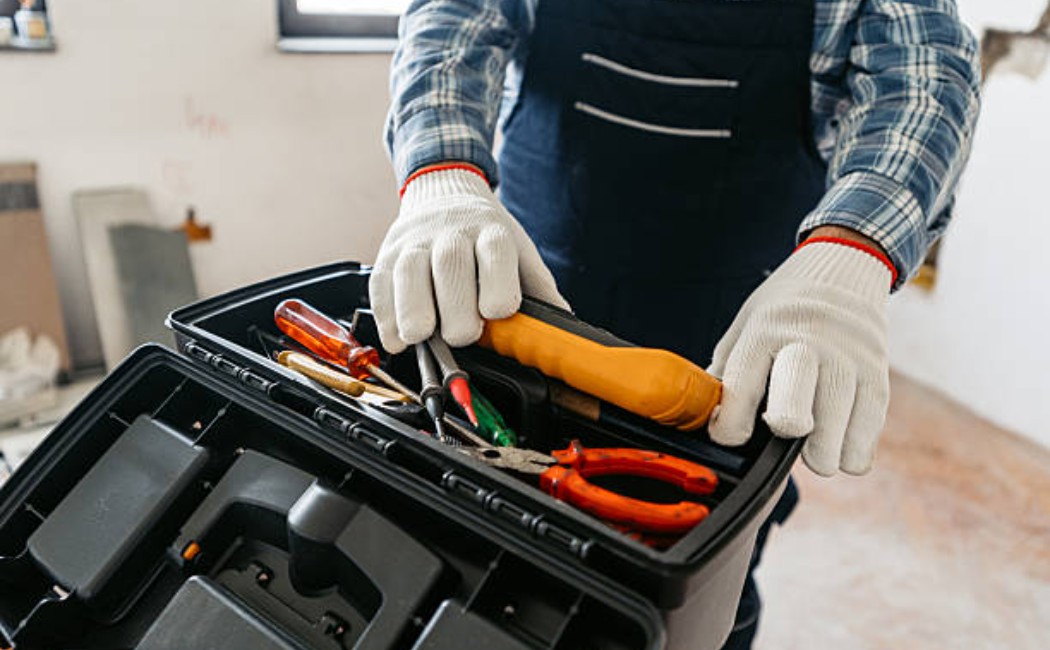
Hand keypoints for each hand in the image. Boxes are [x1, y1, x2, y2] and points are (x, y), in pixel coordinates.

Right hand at [369, 165, 568, 352]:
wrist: (444, 193)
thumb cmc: (485, 235)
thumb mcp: (520, 253)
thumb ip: (540, 292)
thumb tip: (564, 333)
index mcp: (492, 232)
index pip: (496, 257)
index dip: (497, 293)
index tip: (495, 313)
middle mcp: (451, 232)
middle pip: (451, 269)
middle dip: (457, 312)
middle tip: (462, 334)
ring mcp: (415, 242)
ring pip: (408, 275)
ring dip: (414, 314)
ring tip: (422, 336)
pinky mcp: (386, 254)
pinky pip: (381, 288)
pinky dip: (387, 318)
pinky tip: (399, 338)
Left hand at [707, 237, 893, 475]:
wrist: (844, 267)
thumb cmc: (785, 307)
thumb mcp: (746, 325)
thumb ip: (727, 371)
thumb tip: (708, 419)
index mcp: (764, 331)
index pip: (741, 390)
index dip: (729, 427)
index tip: (730, 434)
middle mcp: (808, 344)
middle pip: (794, 414)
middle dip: (785, 436)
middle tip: (784, 436)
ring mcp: (848, 360)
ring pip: (835, 434)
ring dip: (821, 457)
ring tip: (812, 451)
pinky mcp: (878, 373)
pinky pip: (868, 430)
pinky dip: (852, 452)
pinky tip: (840, 449)